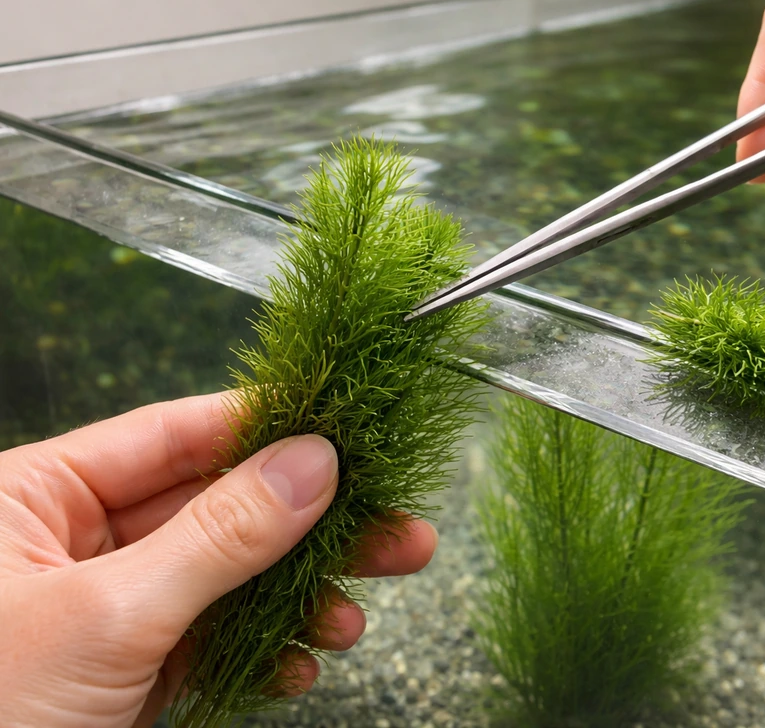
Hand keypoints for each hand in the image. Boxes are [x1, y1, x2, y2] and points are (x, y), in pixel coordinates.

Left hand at [0, 392, 436, 727]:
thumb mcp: (109, 616)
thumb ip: (218, 535)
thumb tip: (312, 463)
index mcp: (36, 495)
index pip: (174, 435)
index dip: (265, 429)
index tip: (346, 430)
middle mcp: (74, 541)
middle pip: (218, 508)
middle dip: (310, 526)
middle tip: (394, 527)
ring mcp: (108, 608)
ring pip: (226, 578)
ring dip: (298, 597)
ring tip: (354, 614)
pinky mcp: (128, 669)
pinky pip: (211, 640)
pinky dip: (262, 651)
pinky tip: (301, 662)